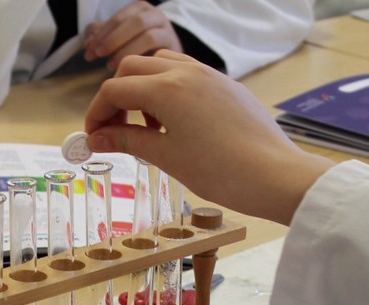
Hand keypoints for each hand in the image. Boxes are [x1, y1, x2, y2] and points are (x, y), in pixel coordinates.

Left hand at [83, 1, 182, 71]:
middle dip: (113, 40)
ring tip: (110, 65)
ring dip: (126, 51)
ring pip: (148, 37)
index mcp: (139, 9)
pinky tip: (129, 70)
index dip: (101, 35)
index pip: (118, 18)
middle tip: (98, 55)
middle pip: (134, 23)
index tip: (88, 52)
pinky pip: (159, 52)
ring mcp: (167, 31)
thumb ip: (101, 35)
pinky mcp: (174, 49)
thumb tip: (88, 42)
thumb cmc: (136, 47)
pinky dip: (142, 61)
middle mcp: (155, 15)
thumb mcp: (117, 37)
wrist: (166, 59)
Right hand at [84, 52, 332, 224]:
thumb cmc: (221, 171)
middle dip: (116, 97)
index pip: (115, 90)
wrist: (275, 176)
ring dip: (142, 88)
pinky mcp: (226, 85)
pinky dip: (168, 88)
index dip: (96, 114)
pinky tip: (175, 122)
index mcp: (167, 89)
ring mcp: (209, 75)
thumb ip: (128, 140)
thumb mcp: (167, 157)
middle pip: (132, 69)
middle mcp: (186, 72)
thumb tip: (98, 138)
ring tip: (147, 125)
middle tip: (113, 130)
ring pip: (160, 65)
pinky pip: (186, 73)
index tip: (93, 138)